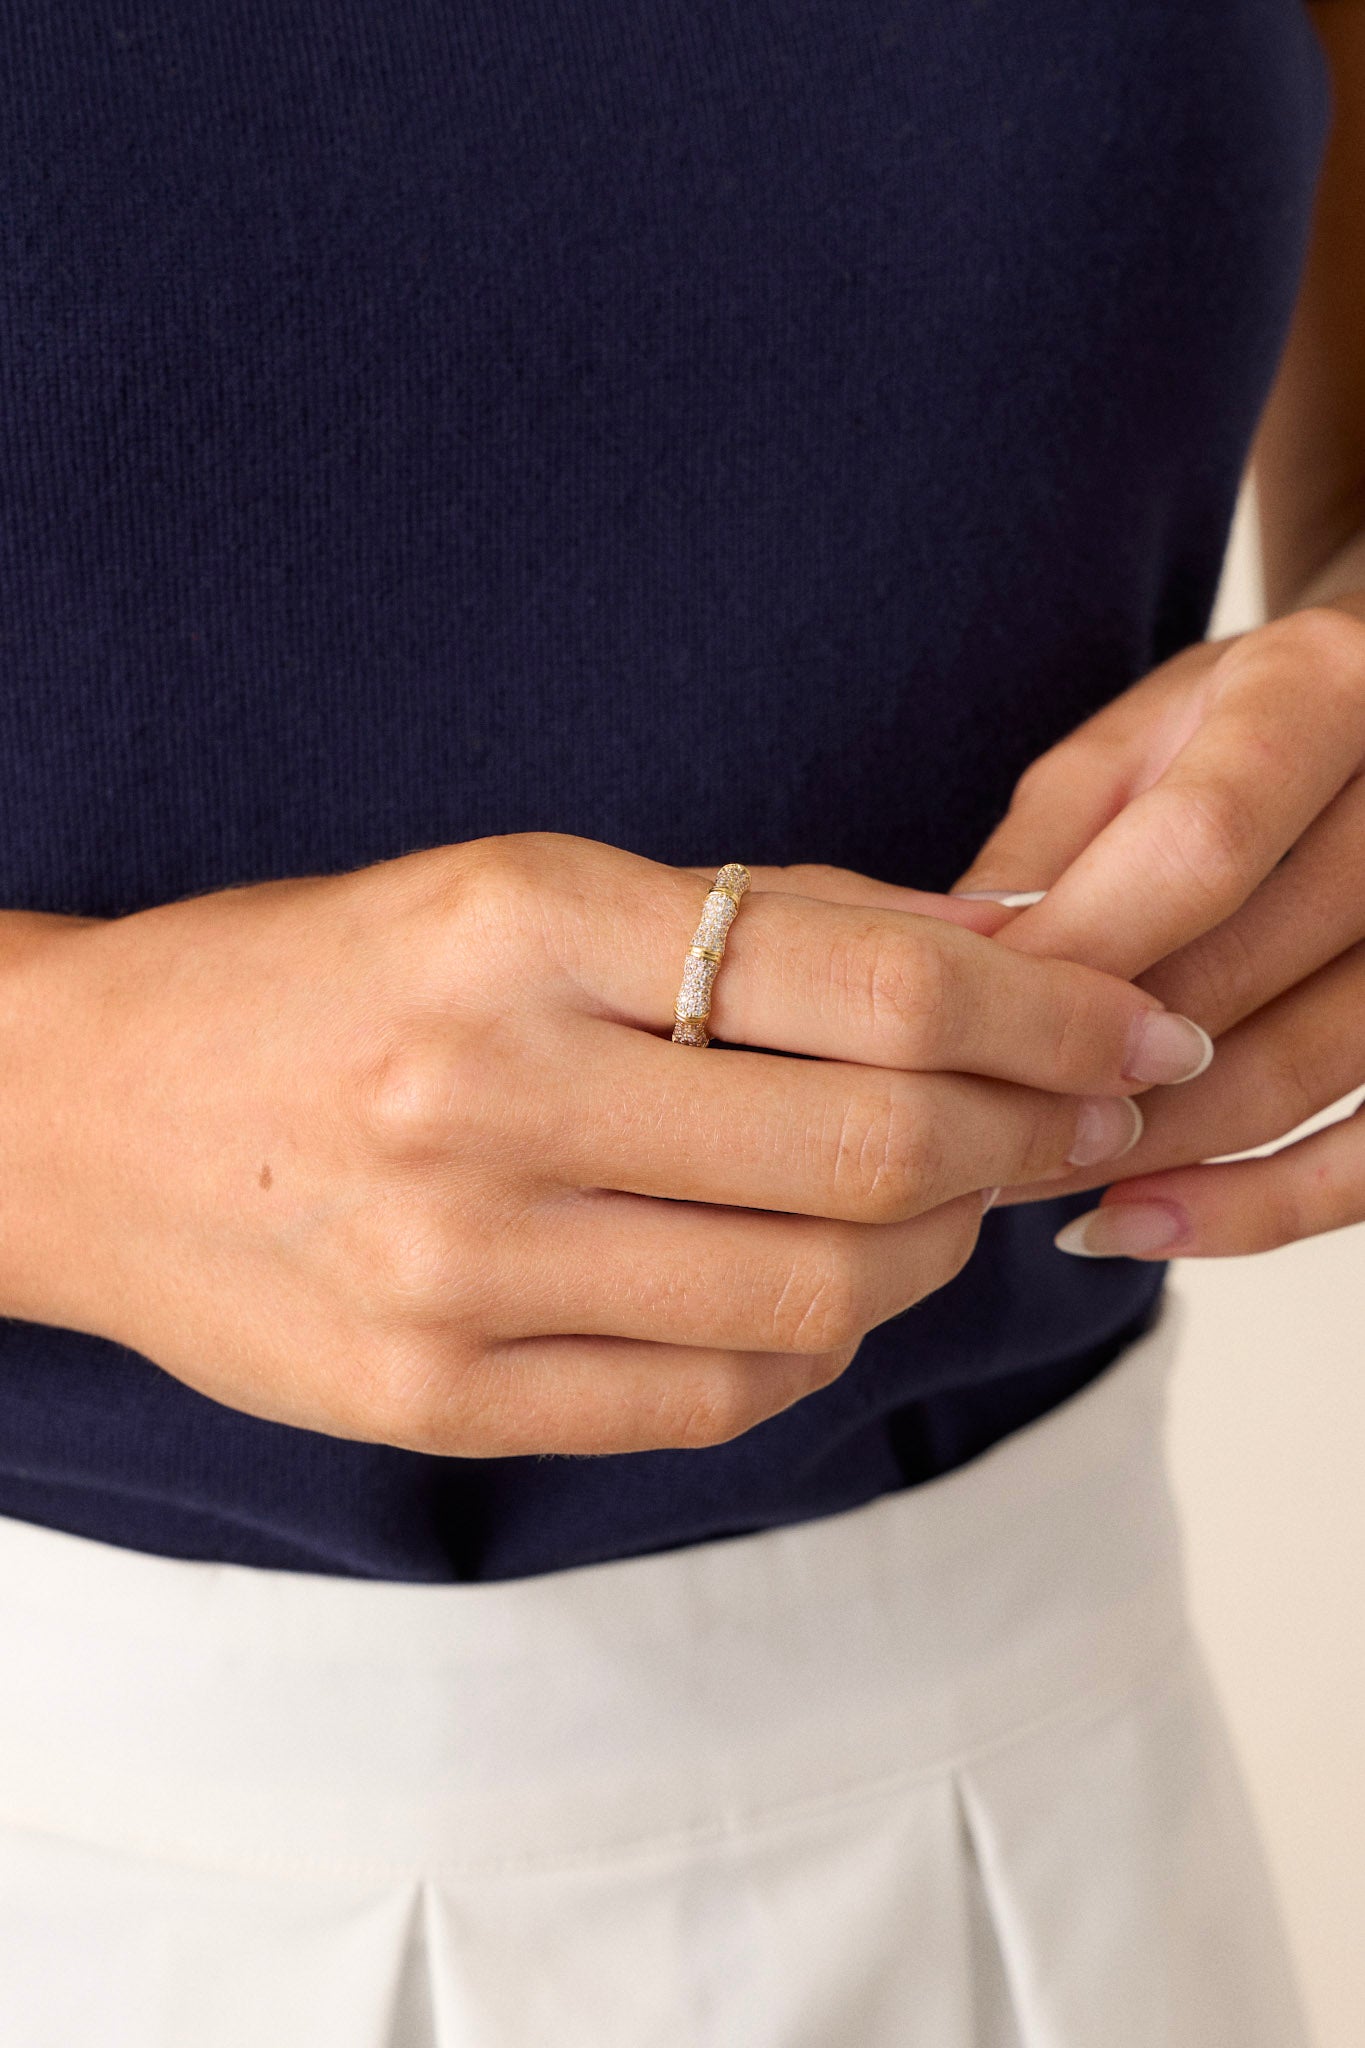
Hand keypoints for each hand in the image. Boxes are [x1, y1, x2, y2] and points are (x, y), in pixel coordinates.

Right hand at [0, 833, 1197, 1453]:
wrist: (83, 1118)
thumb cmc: (322, 982)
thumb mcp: (518, 888)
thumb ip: (755, 923)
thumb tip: (997, 958)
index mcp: (515, 925)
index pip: (862, 982)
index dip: (1046, 1015)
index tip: (1138, 1030)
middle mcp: (484, 1097)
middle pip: (869, 1152)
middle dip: (1025, 1137)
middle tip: (1080, 1119)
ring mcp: (455, 1269)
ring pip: (815, 1298)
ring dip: (932, 1246)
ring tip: (944, 1195)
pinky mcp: (436, 1399)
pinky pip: (714, 1401)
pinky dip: (814, 1345)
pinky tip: (817, 1281)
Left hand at [953, 599, 1364, 1258]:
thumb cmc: (1241, 726)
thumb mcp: (1133, 742)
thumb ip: (1050, 849)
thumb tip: (950, 974)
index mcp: (1325, 689)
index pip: (1200, 846)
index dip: (1074, 957)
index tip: (962, 1030)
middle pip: (1243, 974)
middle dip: (1084, 1069)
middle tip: (960, 1134)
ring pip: (1296, 1078)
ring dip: (1144, 1152)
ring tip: (1020, 1182)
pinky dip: (1252, 1210)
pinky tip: (1135, 1223)